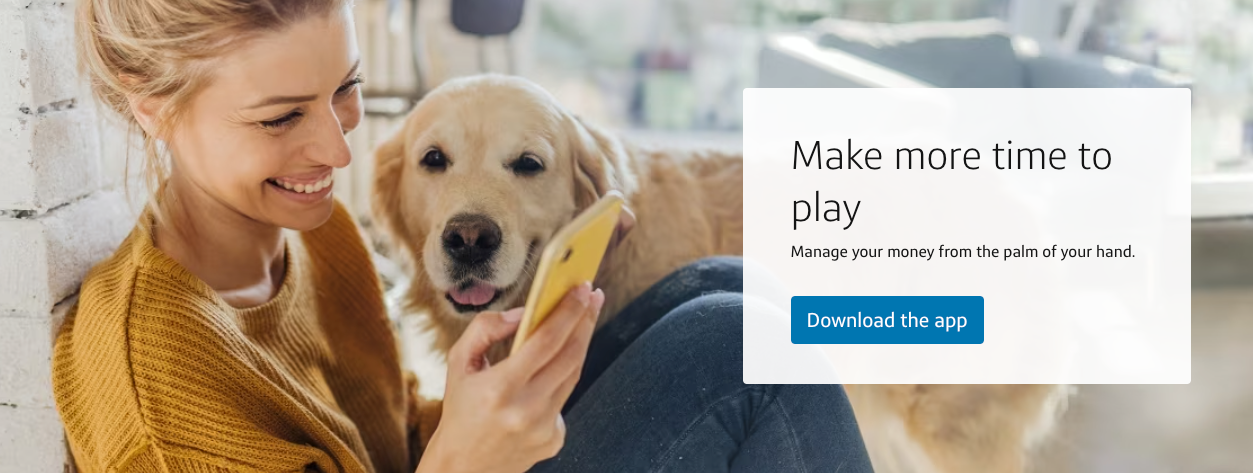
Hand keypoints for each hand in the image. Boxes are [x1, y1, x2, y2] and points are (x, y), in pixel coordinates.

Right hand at [417, 283, 604, 472]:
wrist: (462, 468)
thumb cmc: (460, 410)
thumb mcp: (459, 364)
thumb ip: (486, 329)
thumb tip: (524, 312)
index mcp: (500, 388)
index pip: (546, 341)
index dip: (569, 311)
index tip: (583, 288)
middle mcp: (526, 409)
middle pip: (570, 355)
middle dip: (585, 320)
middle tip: (592, 295)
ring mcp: (544, 428)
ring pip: (573, 374)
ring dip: (580, 344)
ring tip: (583, 320)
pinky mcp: (554, 440)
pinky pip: (564, 399)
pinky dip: (560, 379)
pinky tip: (552, 370)